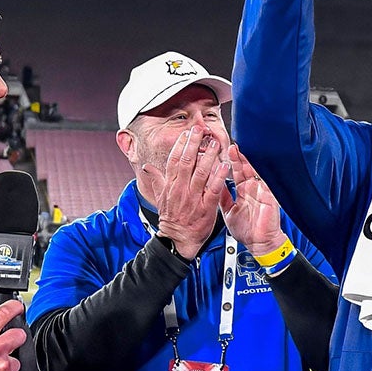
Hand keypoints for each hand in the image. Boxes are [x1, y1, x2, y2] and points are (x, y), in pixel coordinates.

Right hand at [139, 125, 229, 259]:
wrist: (177, 240)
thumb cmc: (171, 218)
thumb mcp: (160, 198)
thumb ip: (157, 180)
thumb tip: (147, 167)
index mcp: (170, 186)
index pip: (174, 161)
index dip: (180, 146)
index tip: (187, 133)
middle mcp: (180, 189)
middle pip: (186, 162)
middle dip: (193, 144)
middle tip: (200, 130)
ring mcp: (193, 198)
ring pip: (200, 173)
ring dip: (208, 156)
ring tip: (214, 143)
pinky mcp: (205, 207)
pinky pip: (213, 189)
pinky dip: (218, 177)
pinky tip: (224, 166)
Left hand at [219, 144, 286, 256]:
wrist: (260, 245)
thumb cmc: (247, 232)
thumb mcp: (229, 212)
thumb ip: (223, 198)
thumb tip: (213, 186)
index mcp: (244, 192)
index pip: (236, 173)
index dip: (230, 162)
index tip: (221, 152)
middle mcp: (253, 189)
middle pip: (245, 169)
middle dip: (237, 157)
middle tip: (229, 145)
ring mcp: (262, 192)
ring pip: (254, 172)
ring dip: (246, 162)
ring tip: (238, 150)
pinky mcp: (269, 197)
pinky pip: (264, 182)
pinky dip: (258, 174)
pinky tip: (253, 165)